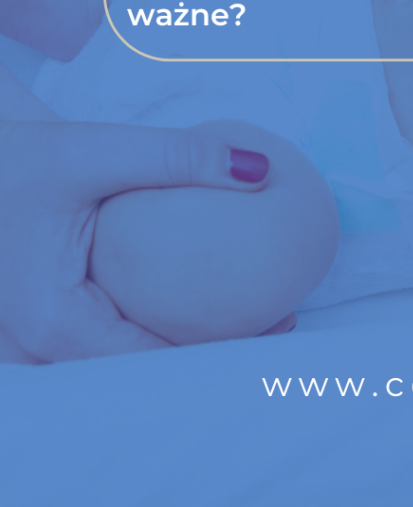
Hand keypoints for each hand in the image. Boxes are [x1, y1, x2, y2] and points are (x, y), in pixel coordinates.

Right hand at [0, 119, 271, 362]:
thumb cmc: (17, 159)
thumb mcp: (96, 150)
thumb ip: (180, 157)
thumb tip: (260, 170)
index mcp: (52, 322)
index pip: (154, 359)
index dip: (222, 347)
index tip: (280, 322)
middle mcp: (38, 348)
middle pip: (142, 368)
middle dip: (211, 351)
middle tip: (279, 319)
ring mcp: (34, 345)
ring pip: (124, 361)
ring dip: (184, 343)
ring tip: (252, 314)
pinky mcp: (43, 327)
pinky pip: (107, 341)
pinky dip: (155, 326)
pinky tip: (198, 298)